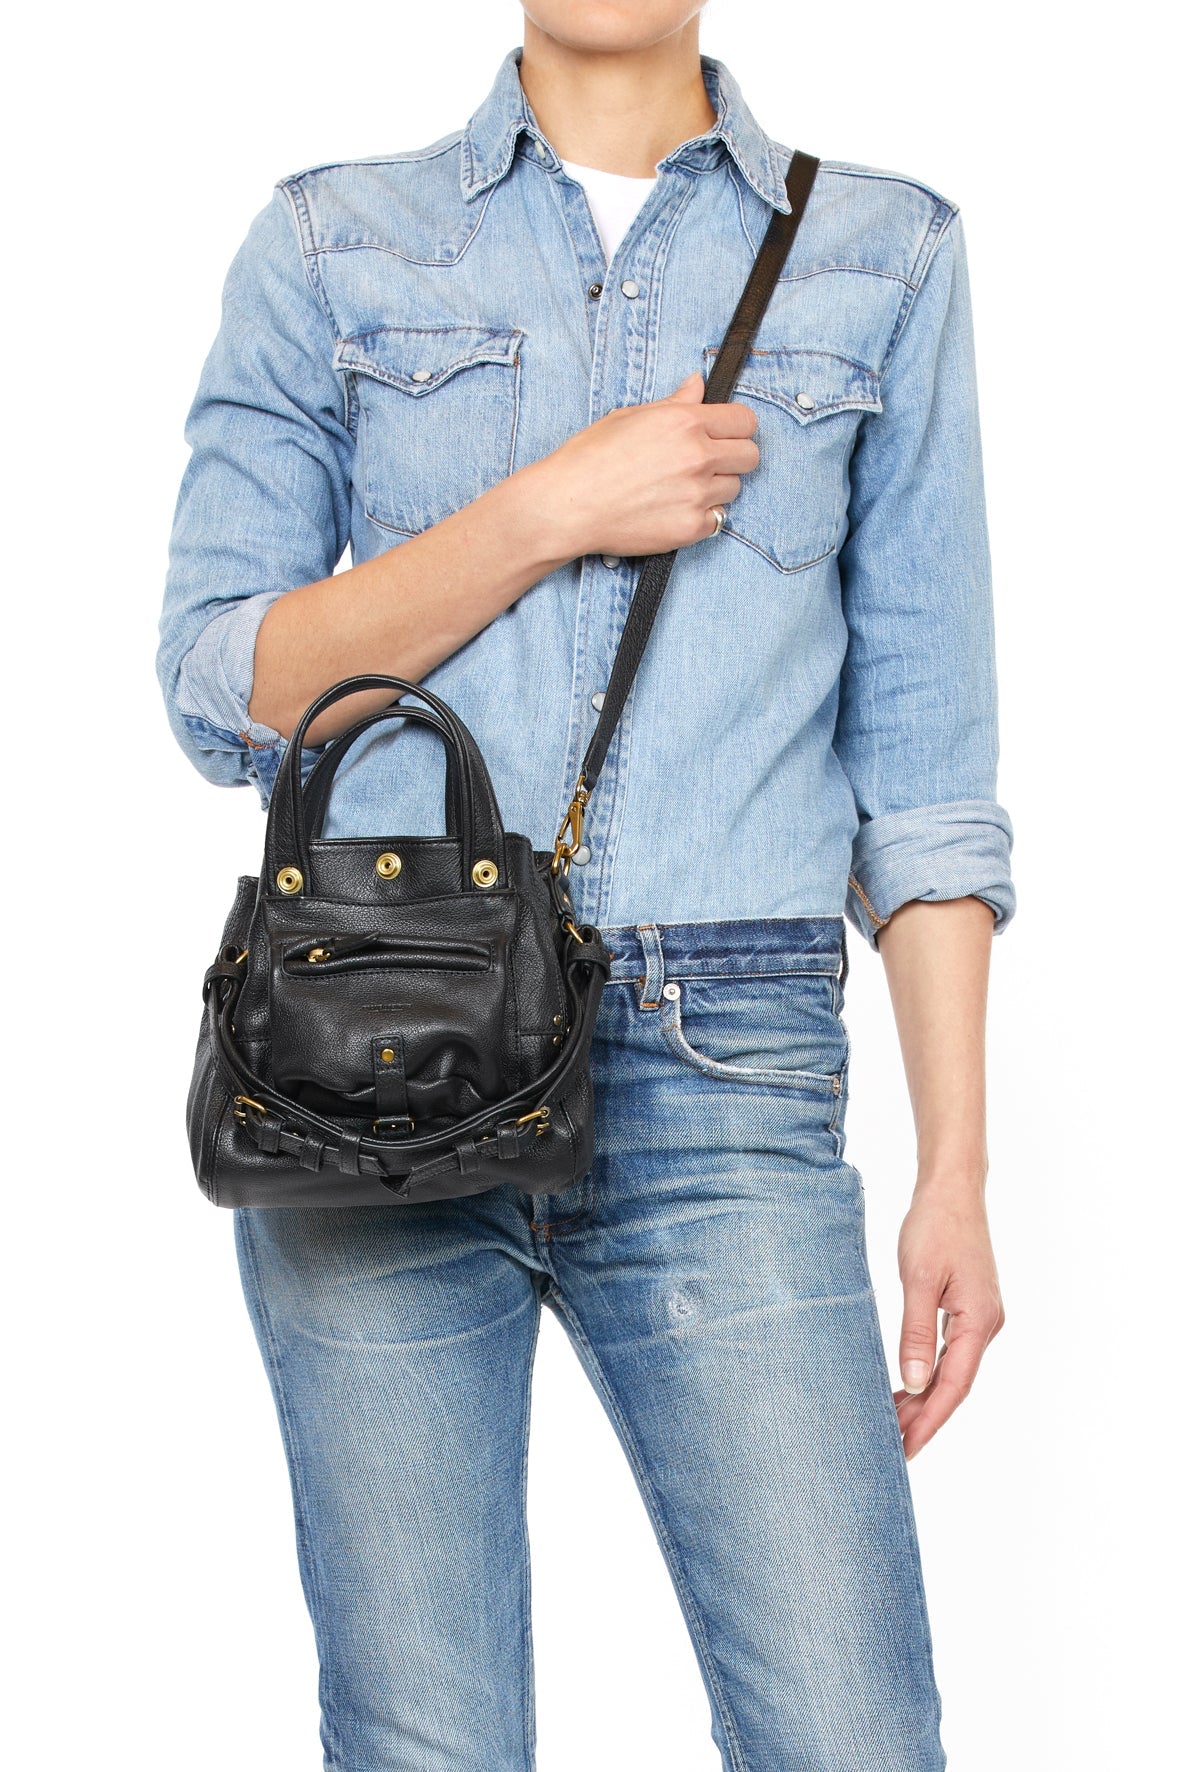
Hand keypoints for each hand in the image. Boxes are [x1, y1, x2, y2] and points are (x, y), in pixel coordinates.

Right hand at [532, 369, 759, 558]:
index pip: (745, 420)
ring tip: (681, 489)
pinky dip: (701, 517)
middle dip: (734, 457)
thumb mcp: (630, 417)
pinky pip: (716, 521)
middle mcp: (697, 456)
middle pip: (750, 456)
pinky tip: (673, 510)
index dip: (736, 427)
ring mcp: (697, 494)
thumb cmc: (589, 458)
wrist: (567, 505)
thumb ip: (674, 403)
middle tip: (708, 463)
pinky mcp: (690, 528)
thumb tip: (698, 385)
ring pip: (734, 489)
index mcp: (685, 422)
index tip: (725, 434)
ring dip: (716, 488)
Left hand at [894, 1186, 1004, 1458]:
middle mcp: (986, 1325)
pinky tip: (906, 1386)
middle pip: (954, 1385)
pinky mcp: (968, 1308)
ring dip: (924, 1399)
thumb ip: (917, 1333)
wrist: (952, 1189)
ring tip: (892, 1425)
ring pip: (951, 1371)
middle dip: (924, 1419)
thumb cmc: (935, 1226)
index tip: (906, 1449)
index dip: (929, 1422)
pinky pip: (949, 1352)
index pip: (954, 1387)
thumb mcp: (920, 1279)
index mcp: (980, 1322)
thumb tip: (914, 1384)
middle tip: (891, 1448)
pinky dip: (927, 1373)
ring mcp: (980, 1317)